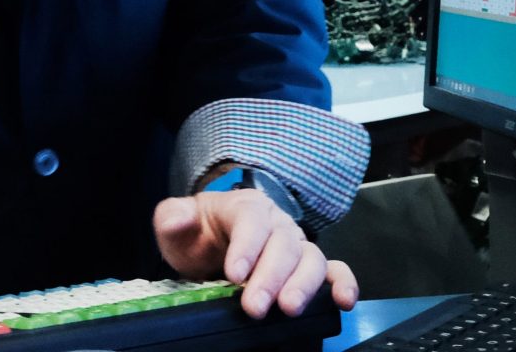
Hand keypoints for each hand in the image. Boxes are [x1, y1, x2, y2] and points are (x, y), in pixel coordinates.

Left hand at [153, 190, 358, 318]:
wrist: (213, 244)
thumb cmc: (199, 235)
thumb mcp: (177, 226)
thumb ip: (172, 218)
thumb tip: (178, 218)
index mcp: (245, 207)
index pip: (251, 220)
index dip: (247, 246)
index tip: (235, 275)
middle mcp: (277, 223)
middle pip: (283, 244)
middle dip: (270, 276)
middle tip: (255, 306)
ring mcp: (296, 244)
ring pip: (311, 258)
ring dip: (302, 284)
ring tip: (289, 308)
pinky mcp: (309, 266)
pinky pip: (334, 270)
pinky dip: (343, 283)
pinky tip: (343, 301)